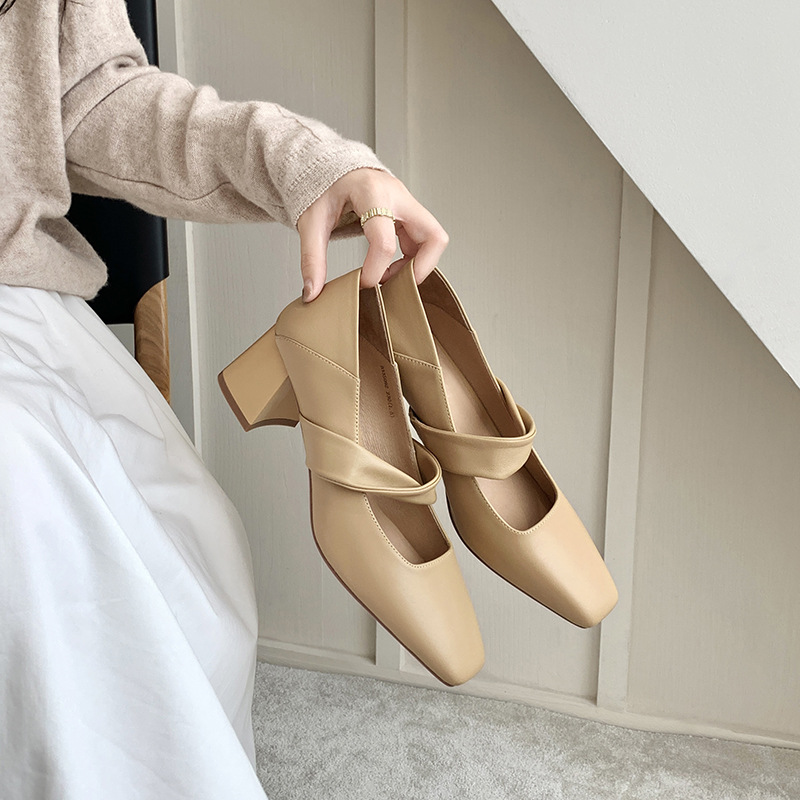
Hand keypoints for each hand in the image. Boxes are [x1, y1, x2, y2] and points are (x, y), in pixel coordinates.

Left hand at [296, 168, 448, 301]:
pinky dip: (412, 258)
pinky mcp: (408, 211)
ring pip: (433, 239)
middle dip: (420, 268)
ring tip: (389, 276)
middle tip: (397, 285)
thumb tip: (312, 292)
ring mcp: (406, 202)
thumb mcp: (311, 221)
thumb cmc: (322, 186)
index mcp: (371, 193)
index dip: (375, 270)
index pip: (384, 241)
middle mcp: (397, 195)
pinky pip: (423, 238)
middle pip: (433, 236)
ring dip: (417, 264)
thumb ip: (312, 258)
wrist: (328, 165)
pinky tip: (390, 265)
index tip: (361, 283)